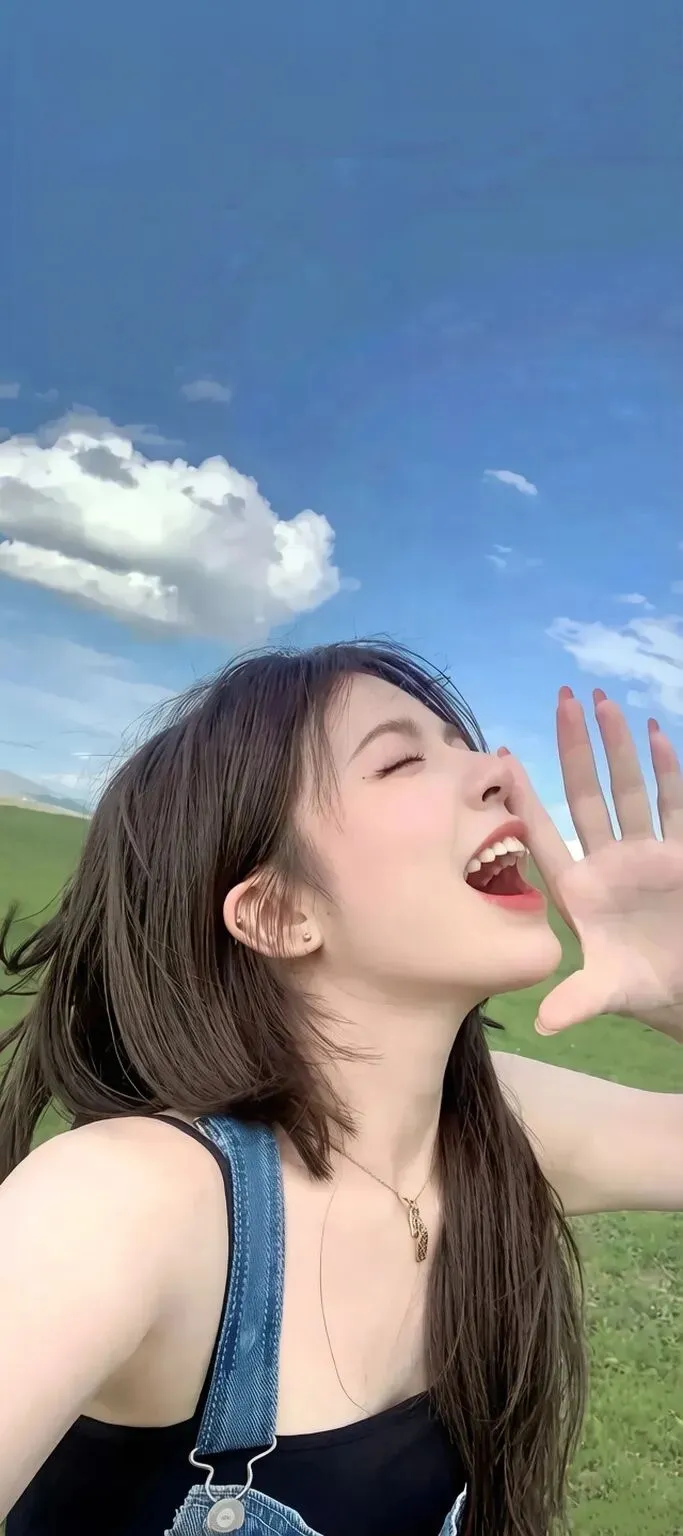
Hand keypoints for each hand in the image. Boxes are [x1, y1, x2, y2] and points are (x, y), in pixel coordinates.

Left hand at [500, 688, 682, 1035]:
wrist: (680, 985)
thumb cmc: (638, 986)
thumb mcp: (606, 991)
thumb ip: (576, 1001)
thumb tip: (545, 1023)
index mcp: (579, 888)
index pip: (545, 835)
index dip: (524, 799)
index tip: (501, 759)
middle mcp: (607, 860)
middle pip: (586, 794)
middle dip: (575, 748)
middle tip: (562, 700)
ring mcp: (644, 852)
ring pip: (628, 787)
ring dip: (618, 746)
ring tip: (603, 702)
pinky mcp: (680, 852)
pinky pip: (673, 802)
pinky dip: (667, 769)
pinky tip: (657, 733)